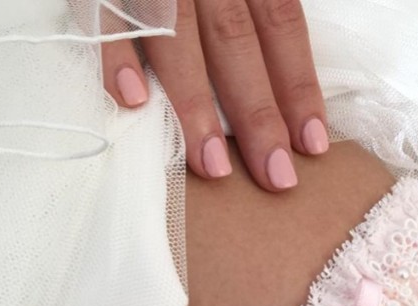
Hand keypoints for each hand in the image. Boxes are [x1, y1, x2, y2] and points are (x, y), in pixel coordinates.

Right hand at [102, 0, 327, 191]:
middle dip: (257, 113)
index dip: (298, 84)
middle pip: (236, 40)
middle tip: (274, 176)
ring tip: (212, 165)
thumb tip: (286, 83)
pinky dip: (117, 55)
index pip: (280, 23)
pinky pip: (106, 15)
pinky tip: (132, 101)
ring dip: (195, 103)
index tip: (311, 144)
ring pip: (178, 35)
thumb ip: (256, 10)